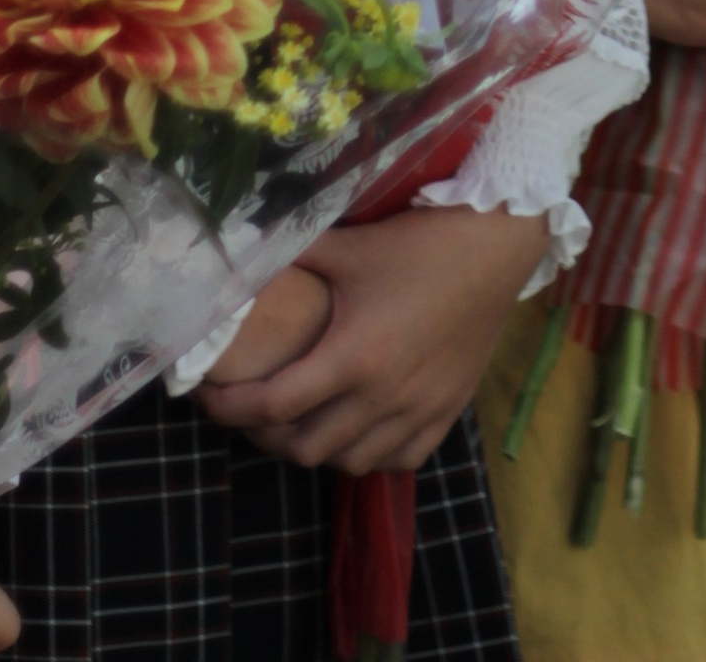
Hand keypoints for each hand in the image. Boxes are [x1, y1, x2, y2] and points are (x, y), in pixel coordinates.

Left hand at [201, 206, 549, 474]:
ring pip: (349, 462)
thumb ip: (296, 253)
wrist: (498, 246)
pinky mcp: (446, 412)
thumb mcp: (352, 245)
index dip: (229, 407)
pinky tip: (361, 427)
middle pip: (304, 447)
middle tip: (252, 407)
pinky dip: (371, 453)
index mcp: (352, 356)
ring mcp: (417, 411)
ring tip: (303, 420)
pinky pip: (398, 459)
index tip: (207, 397)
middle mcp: (382, 397)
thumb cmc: (423, 243)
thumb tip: (240, 249)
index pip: (272, 405)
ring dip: (317, 448)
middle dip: (266, 434)